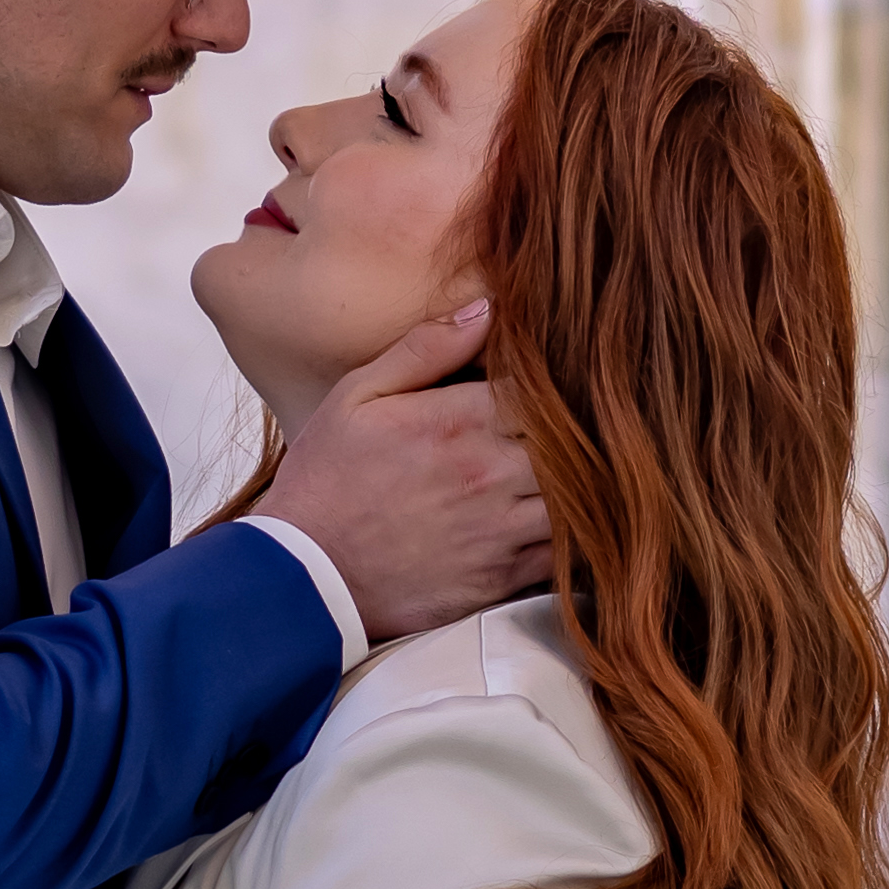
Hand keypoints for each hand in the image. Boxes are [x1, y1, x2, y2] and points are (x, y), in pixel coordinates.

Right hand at [256, 301, 548, 646]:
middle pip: (576, 439)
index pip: (544, 385)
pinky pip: (567, 553)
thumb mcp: (355, 397)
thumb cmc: (326, 482)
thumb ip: (424, 349)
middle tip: (580, 419)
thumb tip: (486, 309)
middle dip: (581, 427)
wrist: (305, 579)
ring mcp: (501, 531)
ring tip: (576, 466)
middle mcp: (489, 474)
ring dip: (583, 479)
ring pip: (581, 495)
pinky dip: (576, 534)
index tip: (557, 376)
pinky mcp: (502, 578)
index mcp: (457, 421)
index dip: (558, 378)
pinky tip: (566, 518)